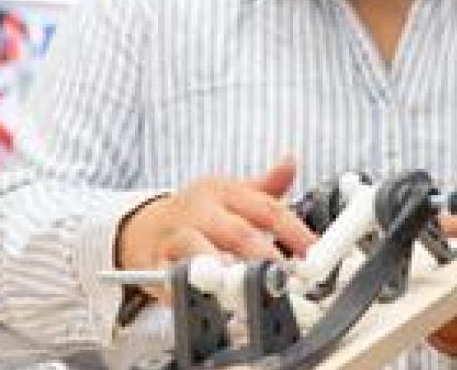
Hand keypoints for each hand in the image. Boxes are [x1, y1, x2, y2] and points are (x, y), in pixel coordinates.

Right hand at [116, 158, 316, 295]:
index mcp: (223, 192)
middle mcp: (199, 211)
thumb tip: (290, 162)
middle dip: (263, 254)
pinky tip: (205, 294)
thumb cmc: (200, 213)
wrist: (145, 227)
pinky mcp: (154, 264)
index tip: (311, 252)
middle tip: (283, 273)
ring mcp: (174, 237)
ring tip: (242, 282)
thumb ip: (266, 187)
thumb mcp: (232, 194)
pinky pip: (169, 277)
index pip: (265, 209)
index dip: (293, 231)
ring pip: (197, 250)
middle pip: (236, 232)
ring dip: (222, 267)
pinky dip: (186, 286)